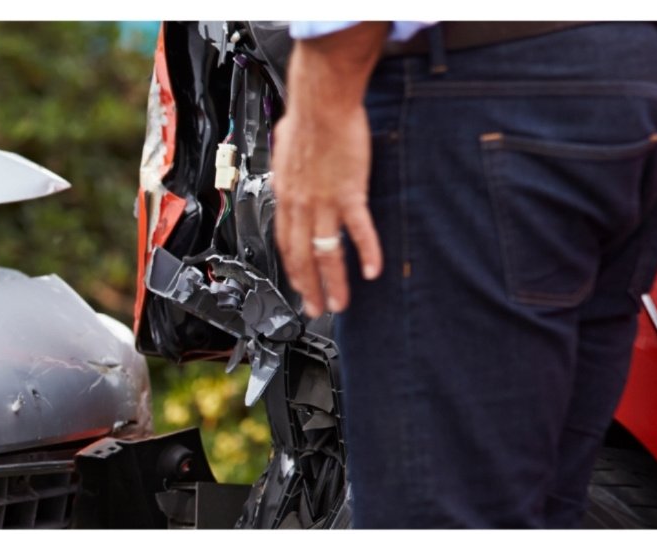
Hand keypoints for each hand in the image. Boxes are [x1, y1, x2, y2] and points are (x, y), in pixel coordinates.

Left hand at [271, 23, 387, 316]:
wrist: (322, 102)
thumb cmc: (306, 117)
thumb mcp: (285, 150)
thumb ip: (287, 169)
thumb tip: (286, 173)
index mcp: (286, 194)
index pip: (284, 242)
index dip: (291, 268)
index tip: (298, 284)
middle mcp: (301, 204)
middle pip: (302, 256)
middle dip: (308, 288)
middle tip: (315, 309)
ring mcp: (324, 201)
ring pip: (326, 252)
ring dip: (334, 282)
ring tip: (340, 303)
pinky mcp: (349, 193)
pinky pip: (358, 230)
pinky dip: (367, 252)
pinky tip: (372, 270)